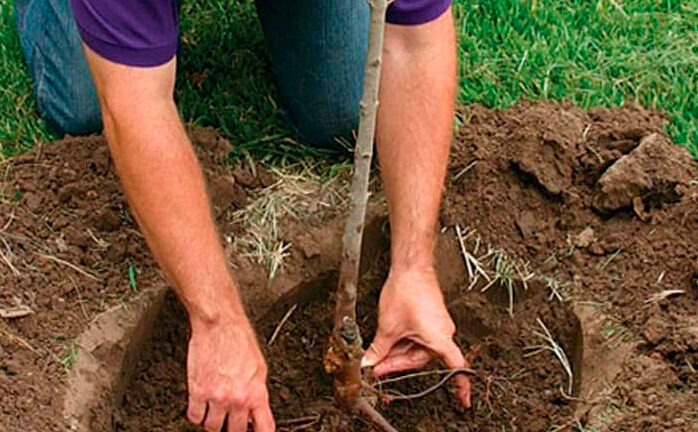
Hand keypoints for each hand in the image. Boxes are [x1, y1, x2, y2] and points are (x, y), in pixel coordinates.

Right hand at [186, 313, 274, 431]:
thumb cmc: (239, 339)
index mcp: (256, 393)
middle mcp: (237, 399)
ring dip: (214, 421)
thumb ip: (257, 391)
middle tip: (231, 419)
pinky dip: (197, 414)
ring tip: (215, 410)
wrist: (220, 324)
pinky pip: (195, 417)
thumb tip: (255, 408)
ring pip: (212, 428)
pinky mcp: (197, 392)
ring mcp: (216, 398)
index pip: (264, 428)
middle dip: (233, 427)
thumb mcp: (259, 367)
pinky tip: (202, 406)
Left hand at [362, 266, 470, 406]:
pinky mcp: (430, 319)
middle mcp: (443, 334)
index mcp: (439, 339)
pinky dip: (401, 341)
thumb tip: (369, 364)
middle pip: (420, 360)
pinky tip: (386, 341)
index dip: (460, 386)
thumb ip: (379, 349)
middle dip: (397, 363)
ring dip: (397, 352)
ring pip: (416, 349)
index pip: (455, 368)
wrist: (411, 267)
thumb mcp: (388, 327)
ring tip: (376, 353)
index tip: (463, 402)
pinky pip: (416, 337)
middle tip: (375, 368)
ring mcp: (437, 326)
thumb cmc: (407, 292)